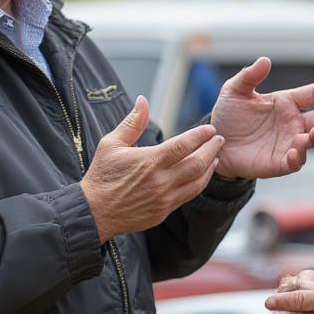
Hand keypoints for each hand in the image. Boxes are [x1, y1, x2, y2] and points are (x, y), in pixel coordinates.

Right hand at [81, 96, 223, 241]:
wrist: (94, 213)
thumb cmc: (102, 176)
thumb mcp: (111, 144)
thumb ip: (132, 122)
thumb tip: (142, 100)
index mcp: (149, 162)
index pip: (182, 146)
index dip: (199, 136)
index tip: (210, 129)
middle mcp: (160, 181)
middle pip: (197, 164)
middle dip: (212, 150)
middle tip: (219, 140)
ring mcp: (164, 199)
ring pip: (197, 183)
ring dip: (209, 168)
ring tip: (215, 157)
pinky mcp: (164, 211)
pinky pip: (188, 196)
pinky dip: (199, 183)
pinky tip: (201, 175)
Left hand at [210, 57, 313, 179]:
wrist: (216, 144)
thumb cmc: (228, 116)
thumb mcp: (235, 91)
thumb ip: (250, 76)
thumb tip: (265, 60)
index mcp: (285, 103)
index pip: (310, 95)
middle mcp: (292, 123)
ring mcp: (289, 143)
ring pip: (311, 140)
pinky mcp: (280, 162)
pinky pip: (295, 161)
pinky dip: (299, 156)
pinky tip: (296, 150)